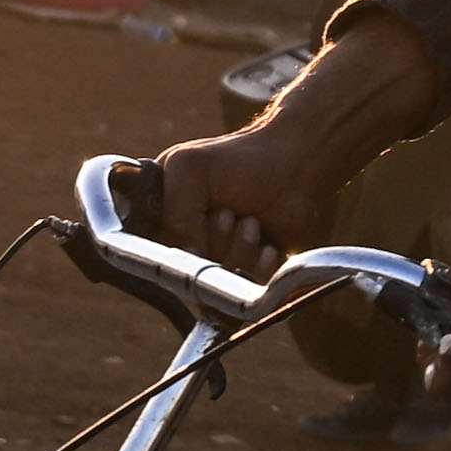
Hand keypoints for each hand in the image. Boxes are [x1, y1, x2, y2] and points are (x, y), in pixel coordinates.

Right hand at [145, 116, 342, 274]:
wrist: (296, 166)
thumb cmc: (243, 160)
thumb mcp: (189, 168)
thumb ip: (173, 213)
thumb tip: (188, 257)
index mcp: (163, 214)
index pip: (153, 252)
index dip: (179, 244)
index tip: (201, 222)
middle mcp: (187, 239)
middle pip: (187, 271)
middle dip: (214, 243)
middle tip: (229, 214)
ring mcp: (218, 257)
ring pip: (217, 283)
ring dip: (239, 251)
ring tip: (252, 222)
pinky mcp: (247, 272)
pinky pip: (245, 291)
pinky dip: (258, 268)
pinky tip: (267, 245)